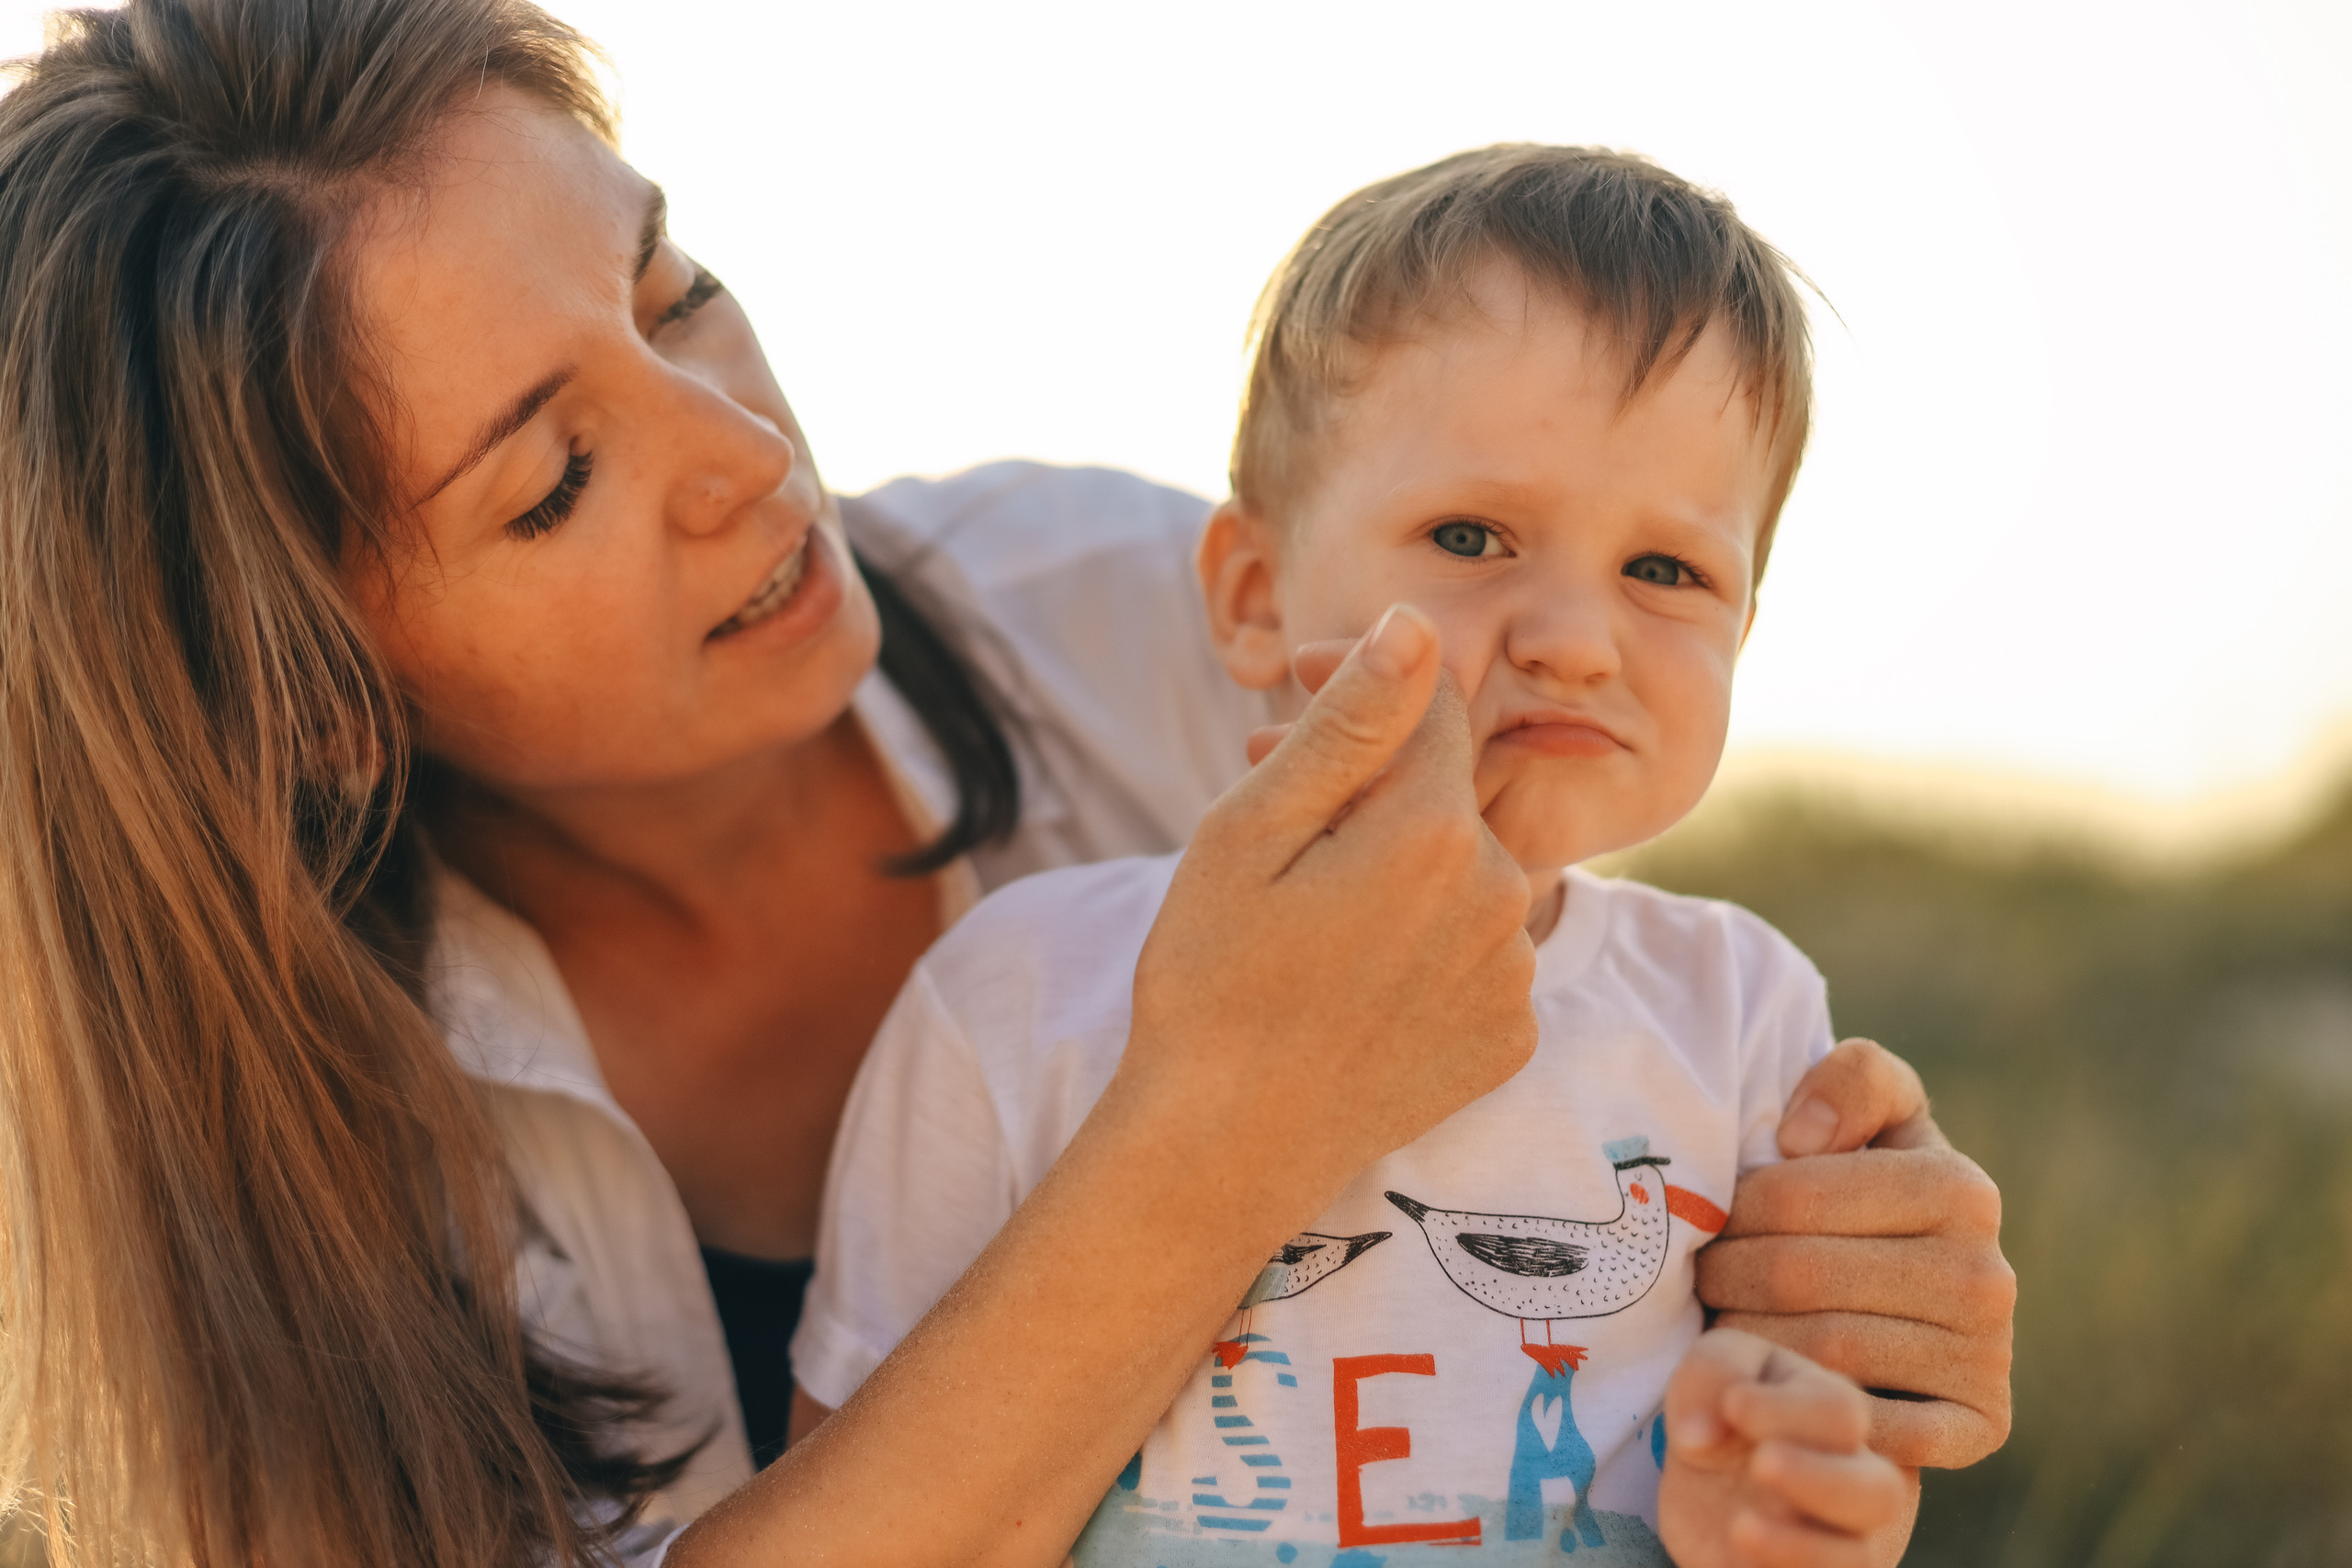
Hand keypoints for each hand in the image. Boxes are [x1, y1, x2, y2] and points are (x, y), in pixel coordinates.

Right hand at [678, 607, 1539, 1567]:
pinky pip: (1477, 949)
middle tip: (1275, 793)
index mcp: (1432, 832)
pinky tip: (1349, 965)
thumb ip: (1347, 726)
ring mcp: (1512, 973)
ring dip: (1399, 856)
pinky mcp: (1509, 1035)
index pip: (1431, 700)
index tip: (1294, 690)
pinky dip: (1424, 935)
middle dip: (1372, 773)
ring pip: (1465, 868)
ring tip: (1305, 896)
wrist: (1225, 1151)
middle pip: (1449, 787)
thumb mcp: (1248, 835)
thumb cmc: (1211, 984)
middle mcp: (1501, 895)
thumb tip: (1415, 627)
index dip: (1363, 679)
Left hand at [1659, 1329, 1914, 1567]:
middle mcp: (1854, 1480)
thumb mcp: (1712, 1369)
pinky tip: (1737, 1554)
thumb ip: (1711, 1376)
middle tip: (1760, 1464)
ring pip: (1859, 1557)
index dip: (1787, 1410)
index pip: (1839, 1413)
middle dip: (1820, 1481)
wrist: (1709, 1482)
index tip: (1732, 1404)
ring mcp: (1840, 1539)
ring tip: (1740, 1526)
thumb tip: (1698, 1436)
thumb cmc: (1724, 1412)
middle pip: (1880, 1493)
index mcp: (1835, 1415)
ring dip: (1802, 1546)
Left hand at [1695, 1040, 2014, 1468]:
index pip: (1790, 1196)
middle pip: (1799, 1277)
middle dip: (1728, 1277)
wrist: (1909, 1302)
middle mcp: (1987, 1275)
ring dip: (1749, 1343)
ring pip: (1821, 1353)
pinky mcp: (1981, 1424)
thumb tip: (1804, 1137)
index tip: (1710, 1221)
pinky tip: (1761, 1402)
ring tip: (1722, 1328)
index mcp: (1960, 1188)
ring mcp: (1988, 1355)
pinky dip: (1807, 1421)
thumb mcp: (1867, 1117)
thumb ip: (1853, 1081)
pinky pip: (1872, 1431)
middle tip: (1703, 1281)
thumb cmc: (1862, 1193)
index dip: (1730, 1210)